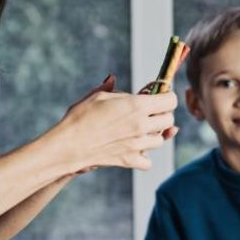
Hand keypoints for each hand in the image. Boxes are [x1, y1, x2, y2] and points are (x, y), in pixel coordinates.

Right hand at [53, 75, 177, 172]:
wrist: (68, 145)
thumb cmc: (79, 117)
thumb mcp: (96, 97)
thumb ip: (110, 88)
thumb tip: (112, 78)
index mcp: (137, 105)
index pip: (170, 100)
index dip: (166, 96)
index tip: (158, 96)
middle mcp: (141, 125)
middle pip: (169, 120)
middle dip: (162, 114)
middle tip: (148, 113)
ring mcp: (137, 144)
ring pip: (160, 140)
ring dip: (153, 135)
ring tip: (138, 131)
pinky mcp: (130, 160)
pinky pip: (148, 161)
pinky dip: (144, 156)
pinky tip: (134, 149)